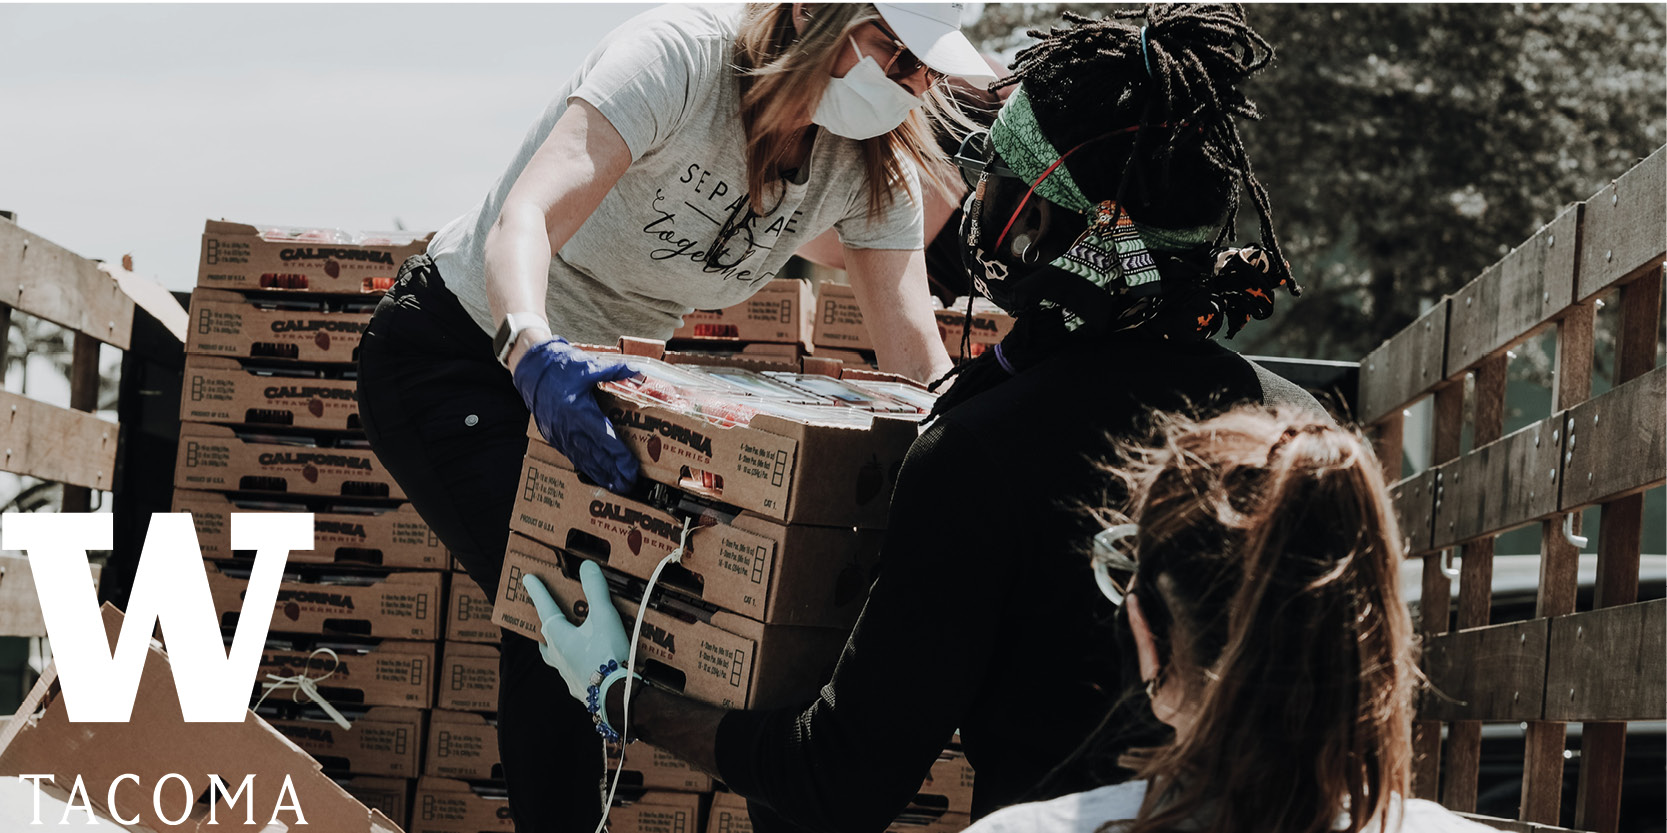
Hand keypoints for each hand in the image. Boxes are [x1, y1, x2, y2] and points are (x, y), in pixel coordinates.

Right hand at [512, 337, 640, 491]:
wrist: (531, 371)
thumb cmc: (559, 368)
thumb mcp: (589, 366)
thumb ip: (614, 371)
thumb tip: (637, 371)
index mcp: (580, 412)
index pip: (605, 439)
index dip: (620, 457)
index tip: (632, 469)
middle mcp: (570, 428)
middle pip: (597, 456)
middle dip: (614, 473)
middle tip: (630, 485)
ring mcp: (560, 435)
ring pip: (584, 460)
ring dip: (602, 475)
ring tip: (617, 487)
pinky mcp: (555, 437)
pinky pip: (573, 456)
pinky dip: (587, 468)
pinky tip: (597, 476)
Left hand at [523, 561, 631, 702]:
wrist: (617, 696)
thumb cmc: (608, 654)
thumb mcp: (605, 616)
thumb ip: (595, 589)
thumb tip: (587, 566)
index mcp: (559, 636)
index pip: (545, 608)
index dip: (538, 591)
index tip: (527, 579)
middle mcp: (557, 656)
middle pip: (546, 637)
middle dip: (546, 624)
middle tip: (547, 615)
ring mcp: (566, 674)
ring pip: (555, 657)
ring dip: (556, 646)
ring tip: (564, 641)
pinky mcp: (579, 688)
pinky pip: (572, 671)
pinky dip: (575, 663)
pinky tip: (586, 664)